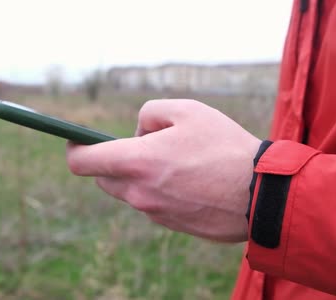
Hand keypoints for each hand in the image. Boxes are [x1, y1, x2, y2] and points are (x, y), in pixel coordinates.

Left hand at [66, 99, 260, 241]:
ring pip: (131, 191)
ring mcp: (155, 213)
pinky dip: (160, 190)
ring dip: (140, 174)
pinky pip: (153, 204)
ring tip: (178, 160)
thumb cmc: (225, 147)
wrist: (261, 194)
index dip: (74, 149)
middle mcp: (140, 193)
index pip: (82, 162)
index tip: (77, 140)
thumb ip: (150, 112)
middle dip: (113, 160)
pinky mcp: (172, 225)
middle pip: (104, 178)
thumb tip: (138, 132)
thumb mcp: (188, 110)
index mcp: (138, 162)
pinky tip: (191, 180)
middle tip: (144, 145)